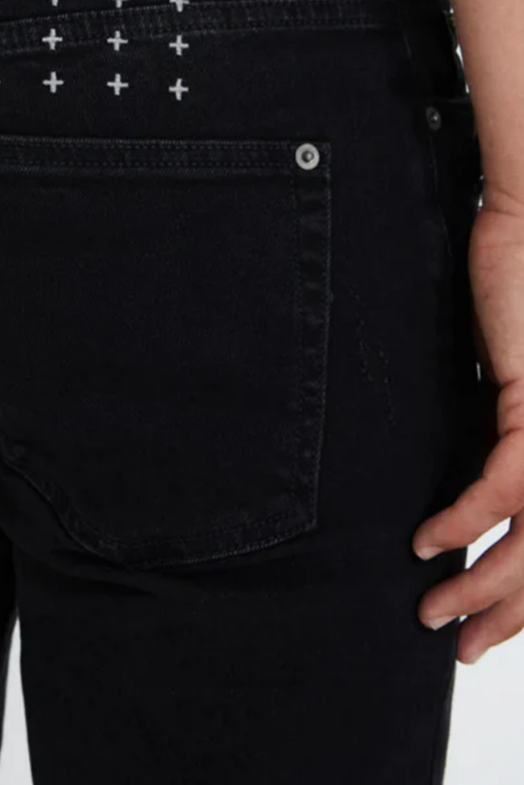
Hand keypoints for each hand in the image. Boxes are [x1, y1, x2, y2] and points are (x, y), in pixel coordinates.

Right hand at [413, 196, 523, 663]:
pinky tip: (430, 540)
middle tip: (463, 646)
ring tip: (437, 612)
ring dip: (485, 584)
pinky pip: (505, 484)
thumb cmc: (517, 298)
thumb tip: (477, 496)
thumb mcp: (510, 386)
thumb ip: (506, 438)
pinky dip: (465, 519)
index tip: (488, 627)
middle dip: (509, 611)